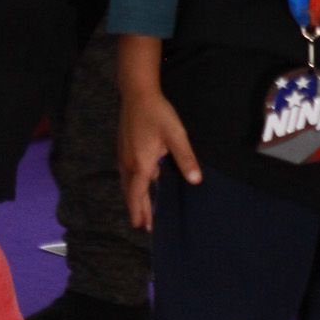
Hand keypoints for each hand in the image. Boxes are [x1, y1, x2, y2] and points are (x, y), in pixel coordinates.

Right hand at [119, 82, 200, 230]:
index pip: (139, 194)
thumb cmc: (157, 113)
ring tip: (140, 209)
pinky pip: (126, 173)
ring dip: (134, 197)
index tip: (142, 226)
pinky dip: (132, 184)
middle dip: (137, 209)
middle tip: (142, 226)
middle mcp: (129, 162)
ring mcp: (124, 154)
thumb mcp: (176, 135)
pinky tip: (140, 181)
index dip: (140, 211)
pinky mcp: (124, 147)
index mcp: (141, 164)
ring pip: (127, 183)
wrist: (137, 93)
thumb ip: (185, 158)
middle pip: (131, 192)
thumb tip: (195, 180)